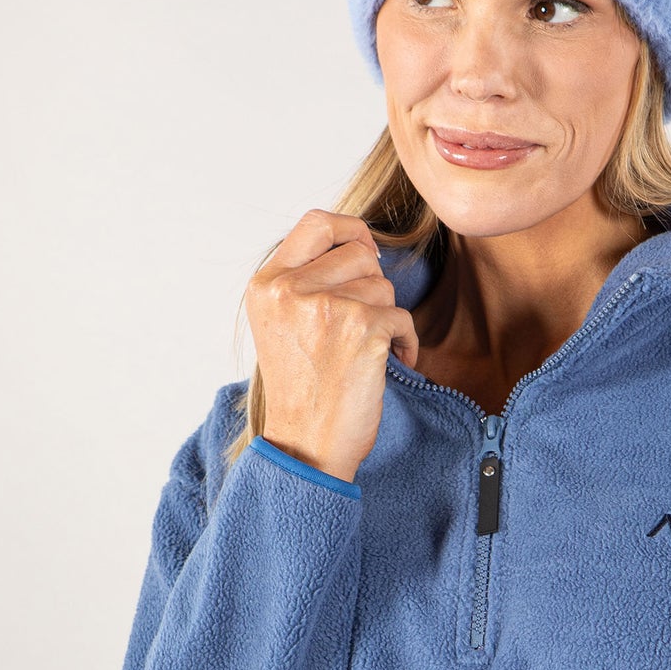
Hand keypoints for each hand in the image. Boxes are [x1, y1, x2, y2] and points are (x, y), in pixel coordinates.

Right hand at [244, 208, 421, 482]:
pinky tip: (385, 366)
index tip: (365, 252)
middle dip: (372, 285)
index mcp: (266, 284)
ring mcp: (325, 307)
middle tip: (360, 325)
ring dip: (385, 318)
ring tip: (363, 352)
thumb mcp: (282, 325)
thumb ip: (304, 281)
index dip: (350, 230)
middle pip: (359, 252)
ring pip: (383, 285)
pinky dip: (404, 344)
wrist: (305, 447)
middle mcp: (290, 289)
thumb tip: (360, 243)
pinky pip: (402, 317)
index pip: (317, 223)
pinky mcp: (362, 329)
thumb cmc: (301, 392)